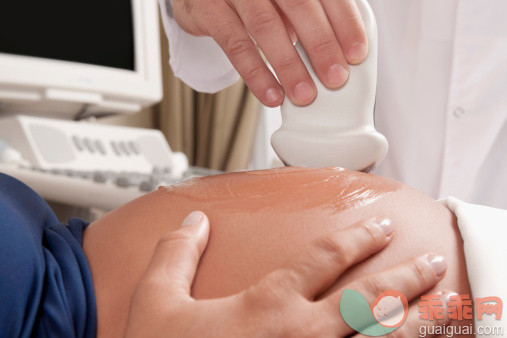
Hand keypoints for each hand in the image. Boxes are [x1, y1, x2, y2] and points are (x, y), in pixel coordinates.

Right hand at [124, 211, 452, 336]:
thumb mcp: (156, 302)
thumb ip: (176, 255)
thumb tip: (194, 221)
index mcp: (269, 304)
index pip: (325, 257)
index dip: (357, 237)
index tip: (379, 227)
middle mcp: (302, 334)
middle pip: (369, 298)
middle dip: (404, 276)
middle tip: (431, 261)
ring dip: (414, 321)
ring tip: (441, 304)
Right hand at [173, 0, 367, 106]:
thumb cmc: (252, 1)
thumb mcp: (283, 2)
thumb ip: (308, 16)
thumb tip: (339, 55)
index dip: (344, 22)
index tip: (356, 53)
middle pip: (299, 5)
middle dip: (321, 45)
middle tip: (335, 78)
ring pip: (266, 26)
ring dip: (289, 65)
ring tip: (304, 94)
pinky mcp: (209, 9)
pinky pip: (235, 44)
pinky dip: (256, 73)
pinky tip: (271, 94)